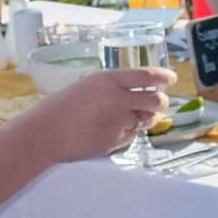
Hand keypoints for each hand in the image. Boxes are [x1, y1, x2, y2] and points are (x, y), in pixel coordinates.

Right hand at [41, 65, 174, 163]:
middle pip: (154, 100)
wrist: (45, 133)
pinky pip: (131, 136)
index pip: (146, 76)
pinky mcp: (115, 141)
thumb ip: (110, 87)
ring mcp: (118, 122)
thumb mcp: (86, 86)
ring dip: (143, 118)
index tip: (171, 78)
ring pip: (145, 120)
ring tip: (127, 117)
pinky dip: (127, 133)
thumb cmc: (60, 107)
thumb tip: (132, 92)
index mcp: (108, 80)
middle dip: (160, 102)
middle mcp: (117, 99)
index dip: (163, 77)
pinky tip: (110, 131)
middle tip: (159, 102)